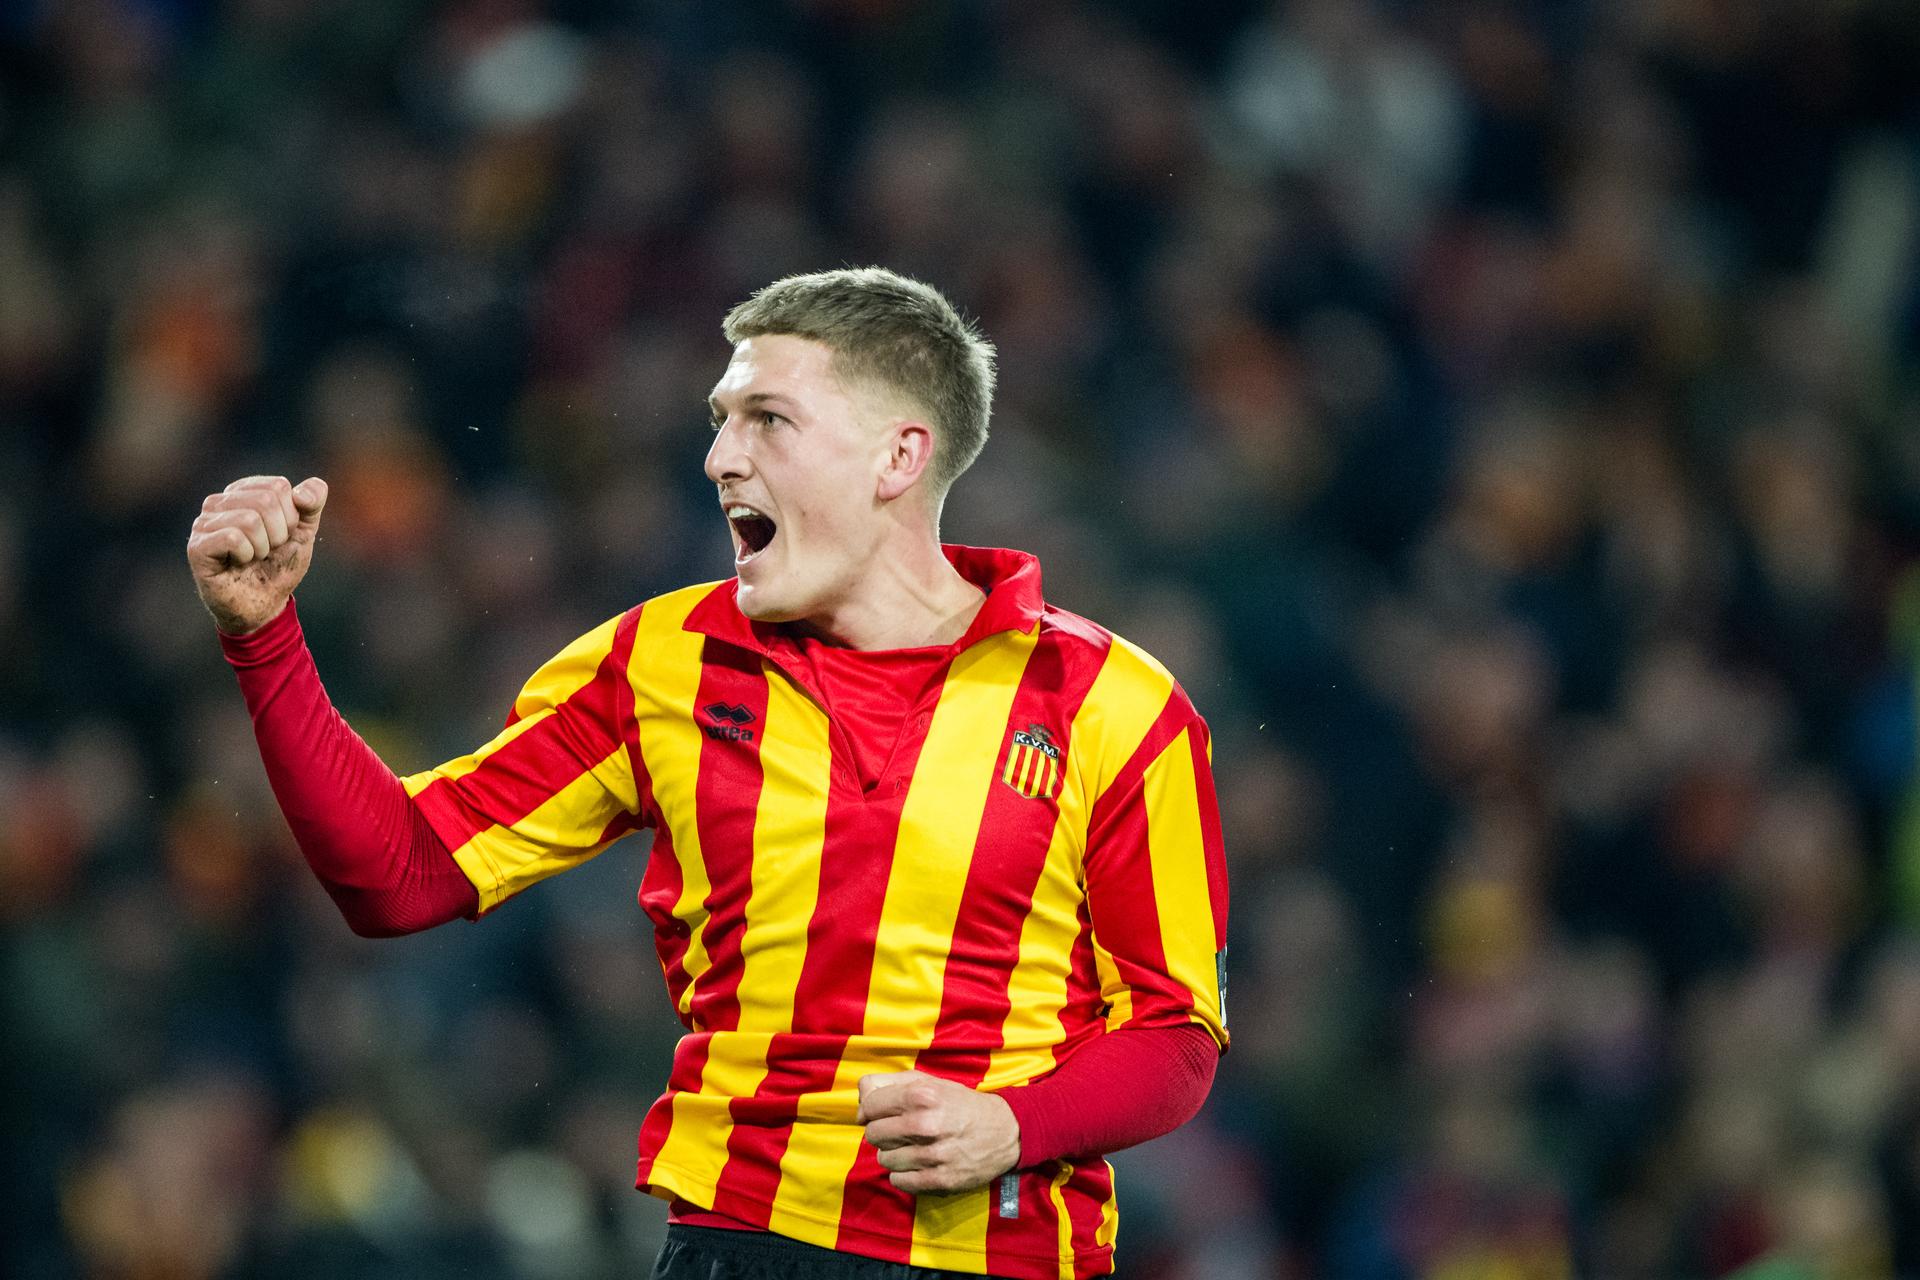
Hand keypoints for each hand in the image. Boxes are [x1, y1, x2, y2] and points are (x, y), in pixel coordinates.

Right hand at [187, 475, 328, 634]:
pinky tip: (238, 563)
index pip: (278, 486)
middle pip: (265, 500)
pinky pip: (233, 538)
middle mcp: (218, 502)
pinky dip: (247, 555)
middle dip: (279, 533)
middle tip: (267, 550)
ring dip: (263, 547)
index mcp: (242, 492)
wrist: (264, 605)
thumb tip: (305, 490)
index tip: (281, 536)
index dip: (290, 517)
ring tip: (252, 557)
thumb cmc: (279, 566)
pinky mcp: (196, 546)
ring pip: (250, 519)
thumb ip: (312, 504)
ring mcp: (203, 523)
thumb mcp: (303, 532)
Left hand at [856, 1069, 1020, 1193]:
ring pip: (884, 1159)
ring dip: (893, 1154)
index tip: (878, 1113)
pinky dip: (902, 1174)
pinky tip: (916, 1164)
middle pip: (873, 1134)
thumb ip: (889, 1083)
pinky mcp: (940, 1180)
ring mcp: (933, 1155)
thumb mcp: (929, 1082)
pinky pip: (899, 1181)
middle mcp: (926, 1124)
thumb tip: (860, 1102)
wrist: (1005, 1131)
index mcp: (922, 1095)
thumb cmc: (960, 1104)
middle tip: (898, 1131)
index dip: (869, 1110)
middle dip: (880, 1132)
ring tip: (911, 1147)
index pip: (869, 1106)